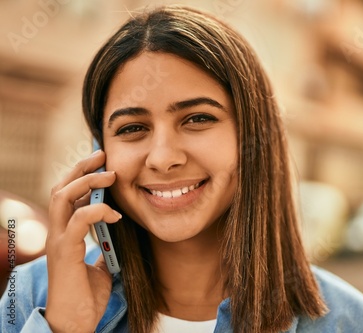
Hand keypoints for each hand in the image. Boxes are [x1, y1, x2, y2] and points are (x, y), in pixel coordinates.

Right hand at [44, 150, 120, 332]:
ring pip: (62, 197)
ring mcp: (58, 240)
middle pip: (61, 187)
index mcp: (65, 231)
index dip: (83, 175)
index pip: (68, 193)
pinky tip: (115, 214)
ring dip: (87, 181)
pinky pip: (76, 221)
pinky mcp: (64, 253)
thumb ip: (102, 243)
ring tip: (111, 176)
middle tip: (104, 155)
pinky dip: (96, 211)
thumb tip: (115, 231)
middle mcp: (57, 231)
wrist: (76, 322)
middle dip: (82, 168)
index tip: (104, 162)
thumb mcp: (100, 261)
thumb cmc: (87, 293)